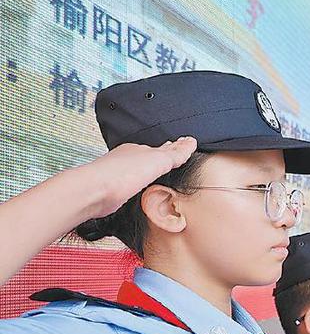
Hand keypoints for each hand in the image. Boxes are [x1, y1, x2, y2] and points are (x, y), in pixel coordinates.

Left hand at [79, 138, 197, 218]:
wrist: (95, 191)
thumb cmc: (121, 173)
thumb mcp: (158, 160)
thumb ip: (175, 154)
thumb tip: (190, 142)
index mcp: (140, 150)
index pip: (164, 147)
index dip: (177, 146)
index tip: (186, 143)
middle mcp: (129, 159)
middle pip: (151, 155)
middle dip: (163, 154)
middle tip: (175, 152)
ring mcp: (121, 174)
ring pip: (141, 168)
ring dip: (151, 168)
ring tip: (161, 169)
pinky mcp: (116, 190)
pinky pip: (134, 183)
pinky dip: (142, 182)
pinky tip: (143, 186)